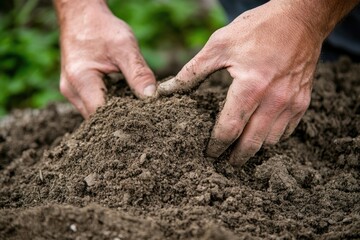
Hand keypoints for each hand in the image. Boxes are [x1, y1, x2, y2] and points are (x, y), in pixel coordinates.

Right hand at [57, 1, 155, 117]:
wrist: (81, 16)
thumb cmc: (101, 28)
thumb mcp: (125, 47)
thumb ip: (138, 73)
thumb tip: (151, 97)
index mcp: (81, 80)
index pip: (103, 114)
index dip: (123, 121)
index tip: (144, 121)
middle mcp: (71, 90)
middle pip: (98, 118)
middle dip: (120, 121)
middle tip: (143, 120)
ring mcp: (71, 92)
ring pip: (95, 115)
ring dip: (115, 114)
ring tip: (135, 111)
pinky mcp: (76, 91)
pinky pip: (94, 106)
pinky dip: (110, 106)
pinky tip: (125, 102)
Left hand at [157, 2, 322, 166]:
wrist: (300, 18)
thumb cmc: (257, 28)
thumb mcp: (219, 45)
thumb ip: (192, 72)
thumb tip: (167, 90)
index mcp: (251, 87)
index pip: (229, 129)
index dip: (217, 146)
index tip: (209, 154)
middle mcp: (274, 100)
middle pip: (252, 143)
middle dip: (236, 157)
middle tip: (225, 163)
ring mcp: (292, 102)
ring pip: (271, 141)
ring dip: (254, 149)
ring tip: (241, 151)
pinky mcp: (303, 101)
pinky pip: (287, 131)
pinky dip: (272, 138)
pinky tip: (260, 135)